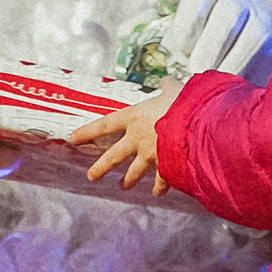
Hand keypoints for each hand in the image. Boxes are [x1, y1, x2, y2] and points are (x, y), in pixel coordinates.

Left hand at [69, 78, 182, 195]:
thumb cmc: (184, 103)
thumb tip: (168, 79)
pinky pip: (160, 181)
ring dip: (128, 180)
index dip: (88, 131)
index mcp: (134, 117)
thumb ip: (168, 86)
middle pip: (113, 156)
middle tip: (92, 176)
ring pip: (134, 172)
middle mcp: (137, 139)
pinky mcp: (166, 168)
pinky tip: (157, 192)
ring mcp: (151, 156)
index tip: (73, 138)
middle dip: (101, 168)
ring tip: (123, 186)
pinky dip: (159, 187)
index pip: (105, 125)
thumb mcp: (175, 89)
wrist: (198, 126)